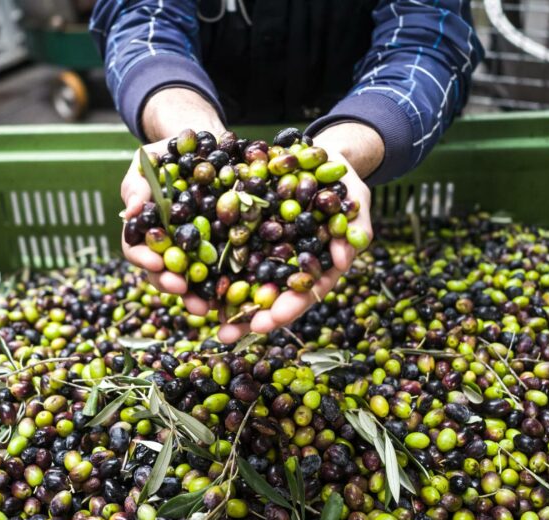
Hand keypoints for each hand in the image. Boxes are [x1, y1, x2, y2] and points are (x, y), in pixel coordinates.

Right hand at [120, 140, 210, 314]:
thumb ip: (137, 185)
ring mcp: (192, 250)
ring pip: (190, 279)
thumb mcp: (146, 164)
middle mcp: (167, 245)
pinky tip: (231, 295)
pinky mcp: (218, 248)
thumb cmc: (167, 155)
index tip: (154, 262)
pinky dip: (223, 285)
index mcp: (146, 230)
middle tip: (181, 288)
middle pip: (163, 273)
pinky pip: (219, 270)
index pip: (137, 250)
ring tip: (207, 307)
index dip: (143, 259)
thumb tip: (132, 210)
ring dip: (196, 296)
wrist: (200, 145)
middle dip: (170, 284)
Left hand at [217, 148, 372, 343]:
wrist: (317, 155)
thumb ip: (354, 228)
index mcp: (318, 264)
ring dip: (226, 301)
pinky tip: (193, 280)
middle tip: (227, 334)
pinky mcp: (248, 233)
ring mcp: (268, 250)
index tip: (269, 321)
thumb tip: (343, 259)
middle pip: (270, 296)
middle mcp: (290, 264)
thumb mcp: (355, 198)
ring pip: (247, 280)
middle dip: (249, 316)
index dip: (288, 309)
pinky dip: (212, 267)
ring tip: (203, 317)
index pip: (304, 293)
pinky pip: (229, 251)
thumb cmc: (342, 179)